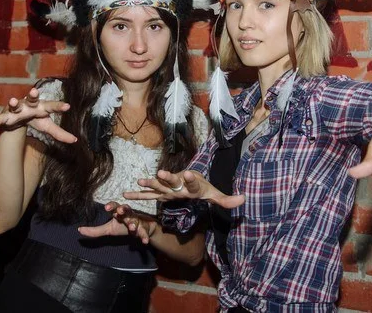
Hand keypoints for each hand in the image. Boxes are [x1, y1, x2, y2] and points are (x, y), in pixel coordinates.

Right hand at [0, 87, 76, 142]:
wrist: (18, 117)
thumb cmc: (35, 119)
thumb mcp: (47, 126)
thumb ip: (60, 133)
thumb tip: (75, 140)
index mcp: (42, 107)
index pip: (52, 106)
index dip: (59, 106)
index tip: (68, 107)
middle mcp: (29, 105)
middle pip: (32, 98)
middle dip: (33, 94)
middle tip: (35, 91)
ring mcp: (17, 109)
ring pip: (15, 105)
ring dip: (13, 103)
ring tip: (13, 101)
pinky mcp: (6, 115)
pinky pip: (1, 119)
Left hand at [77, 202, 157, 244]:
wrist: (142, 229)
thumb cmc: (123, 227)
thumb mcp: (108, 229)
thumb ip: (95, 231)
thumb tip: (79, 230)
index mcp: (119, 213)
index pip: (114, 206)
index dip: (111, 206)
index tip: (106, 208)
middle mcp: (128, 215)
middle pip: (126, 210)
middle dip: (123, 209)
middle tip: (120, 211)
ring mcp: (137, 221)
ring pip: (135, 221)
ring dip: (133, 224)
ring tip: (132, 228)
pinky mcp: (144, 229)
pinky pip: (144, 232)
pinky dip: (144, 236)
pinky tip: (144, 241)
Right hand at [123, 169, 244, 209]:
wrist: (191, 179)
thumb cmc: (203, 188)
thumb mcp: (215, 195)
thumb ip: (227, 200)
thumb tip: (244, 199)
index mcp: (194, 185)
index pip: (194, 182)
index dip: (192, 178)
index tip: (189, 173)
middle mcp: (180, 184)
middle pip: (174, 181)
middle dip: (168, 177)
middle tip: (162, 171)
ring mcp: (170, 188)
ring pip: (159, 185)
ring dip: (151, 183)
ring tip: (140, 180)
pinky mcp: (162, 192)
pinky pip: (149, 194)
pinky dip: (139, 194)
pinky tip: (127, 194)